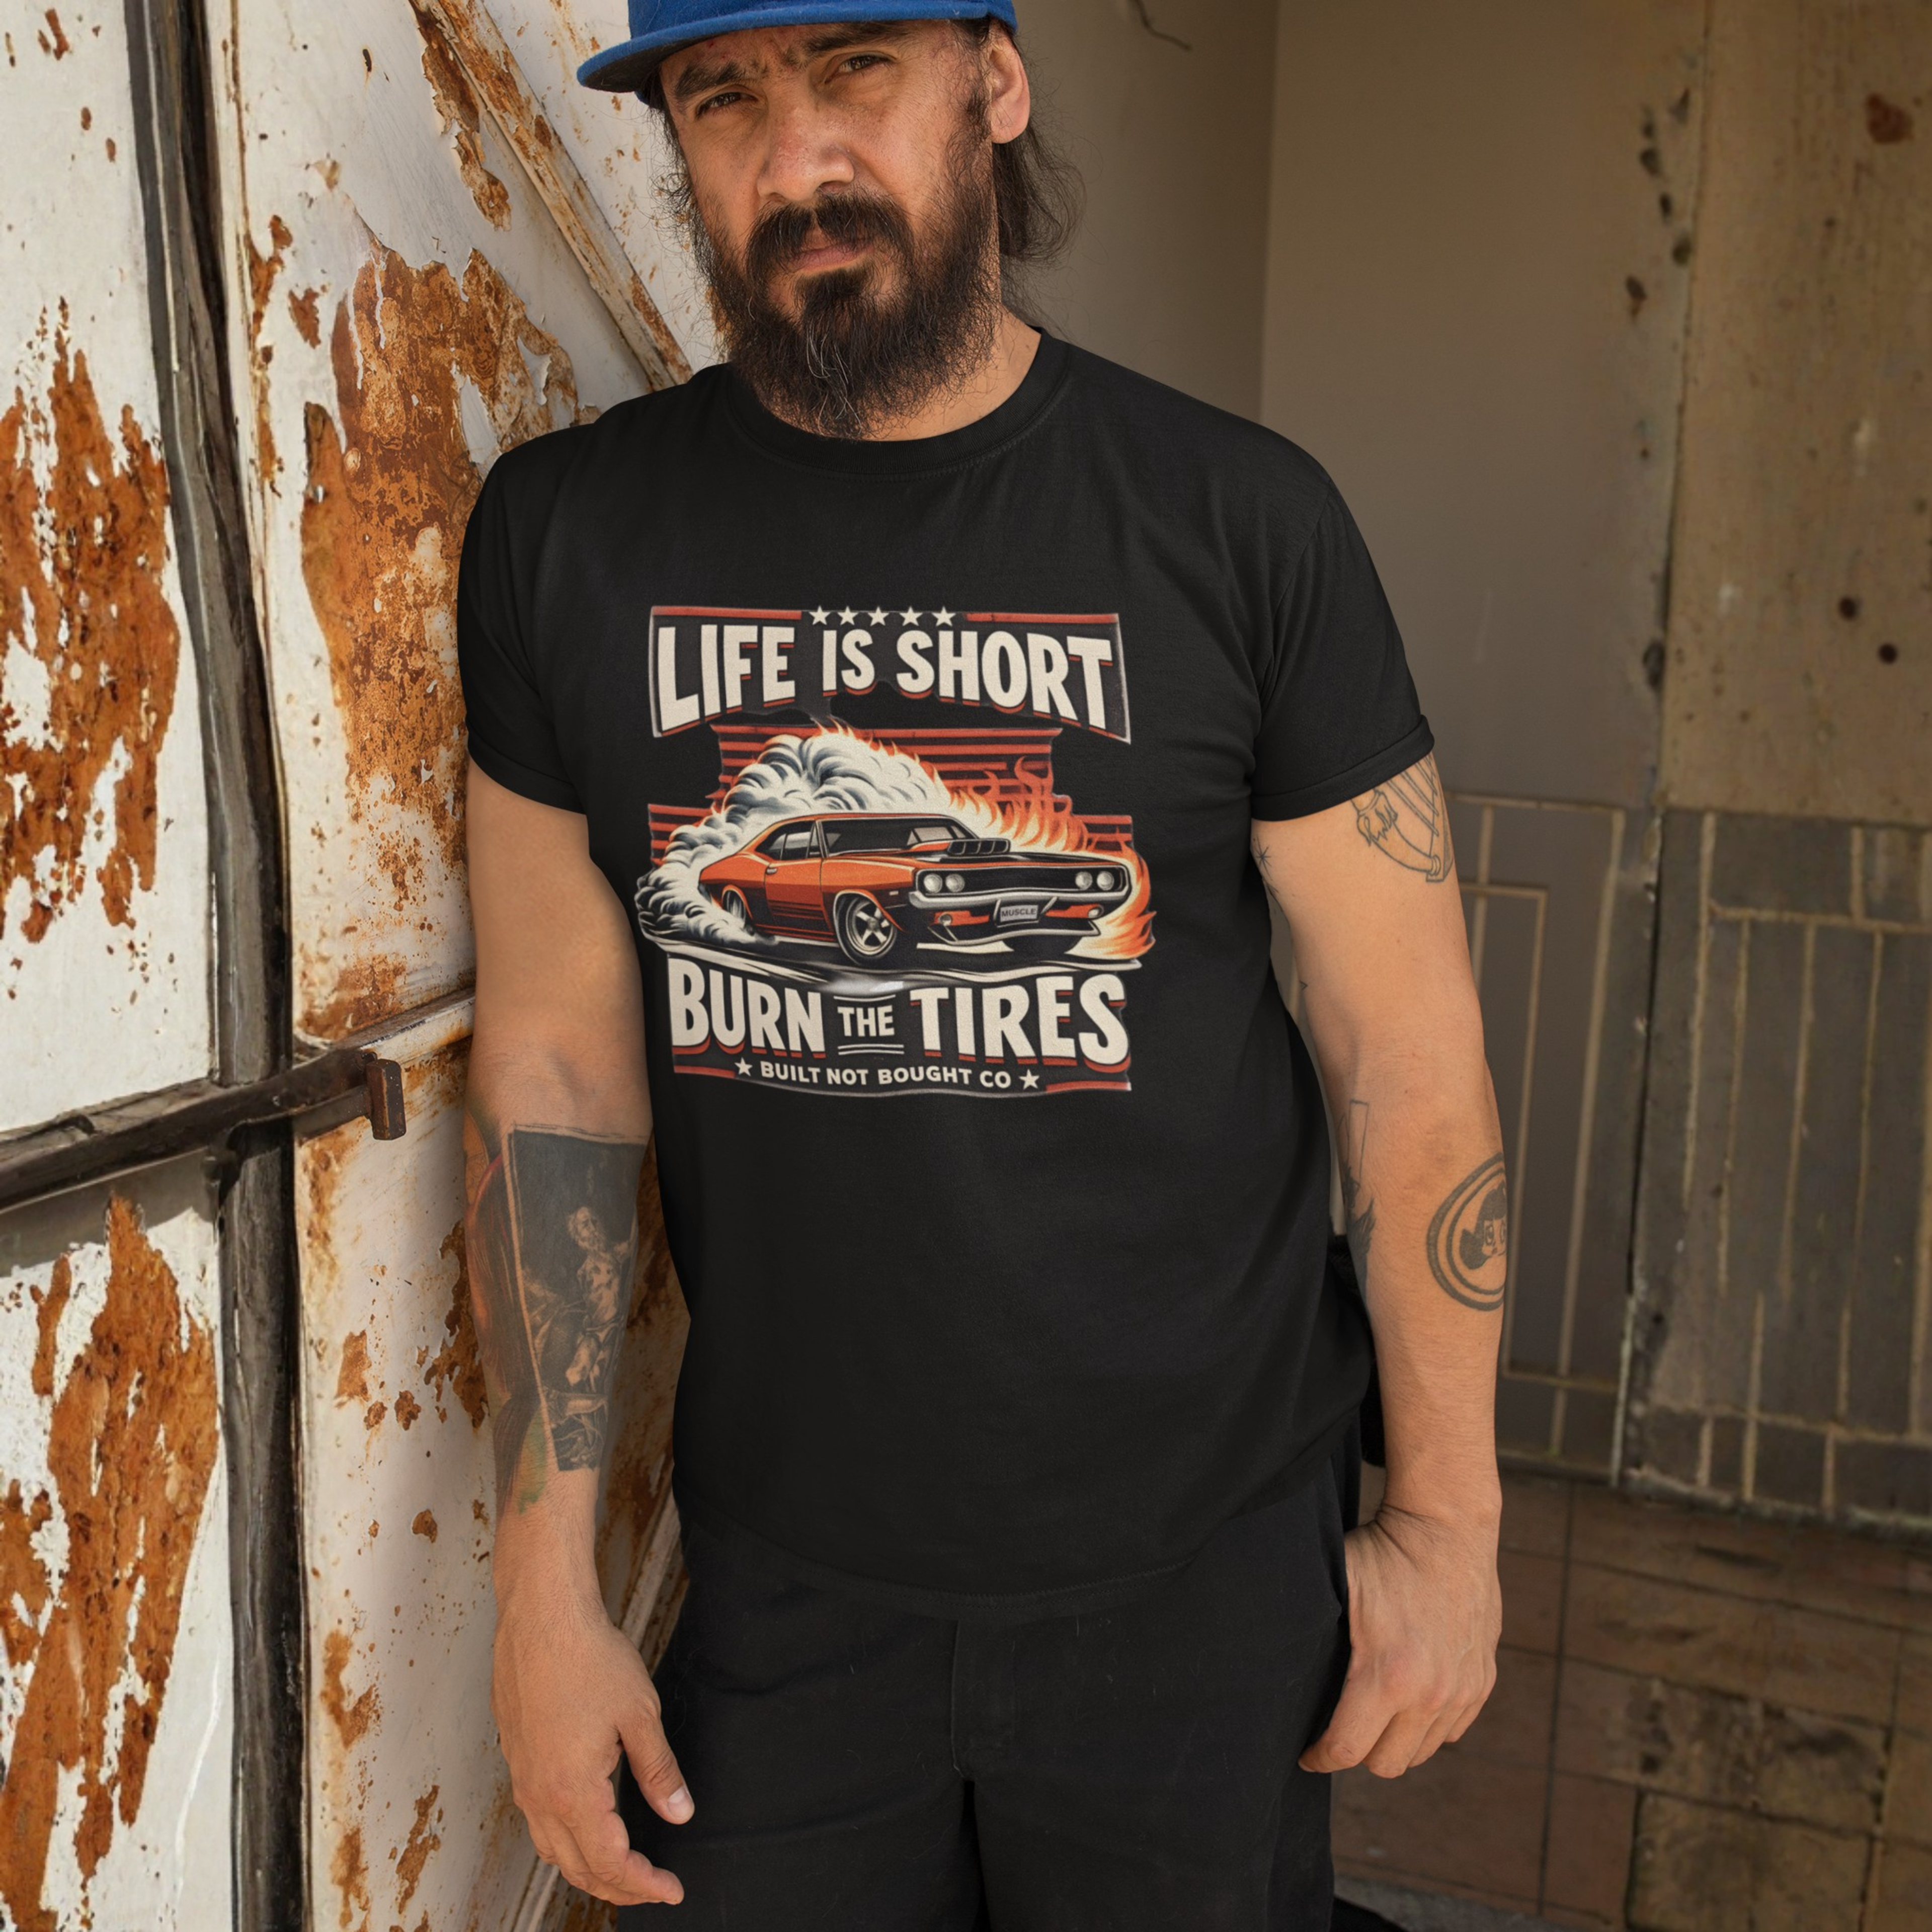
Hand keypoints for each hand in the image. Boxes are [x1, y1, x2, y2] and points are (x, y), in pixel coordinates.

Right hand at [493, 1578, 692, 1903]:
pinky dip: (566, 1838)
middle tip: (654, 1885)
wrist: (542, 1616)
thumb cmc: (589, 1657)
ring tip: (624, 1866)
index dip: (645, 1884)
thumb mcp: (640, 1714)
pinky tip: (588, 1824)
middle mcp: (539, 1795)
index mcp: (573, 1792)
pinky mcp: (516, 1757)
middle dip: (618, 1887)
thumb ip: (659, 1771)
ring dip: (588, 1867)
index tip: (672, 1888)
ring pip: (552, 1849)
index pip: (611, 1863)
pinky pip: (538, 1819)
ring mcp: (523, 1777)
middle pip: (578, 1867)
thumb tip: (680, 1813)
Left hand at [1300, 1502, 1500, 1777]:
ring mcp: (1463, 1690)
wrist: (1446, 1526)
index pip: (1348, 1749)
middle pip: (1387, 1763)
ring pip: (1421, 1752)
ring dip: (1393, 1742)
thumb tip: (1270, 1660)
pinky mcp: (1483, 1681)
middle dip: (1356, 1753)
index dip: (1320, 1758)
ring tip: (1369, 1717)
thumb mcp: (1335, 1586)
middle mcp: (1432, 1692)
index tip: (1306, 1754)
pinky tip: (1406, 1702)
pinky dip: (1427, 1726)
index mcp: (1389, 1674)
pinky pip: (1451, 1731)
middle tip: (1337, 1730)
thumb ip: (1311, 1634)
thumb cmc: (1381, 1552)